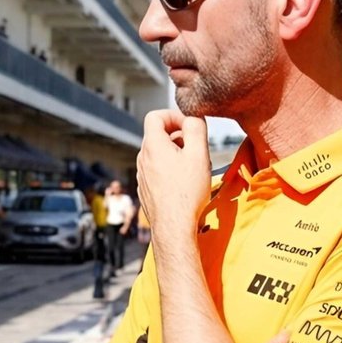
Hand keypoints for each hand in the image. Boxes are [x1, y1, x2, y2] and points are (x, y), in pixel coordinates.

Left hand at [136, 110, 209, 238]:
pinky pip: (157, 170)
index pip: (155, 116)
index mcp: (152, 145)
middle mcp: (142, 158)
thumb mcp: (199, 154)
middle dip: (179, 136)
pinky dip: (170, 169)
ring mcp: (142, 174)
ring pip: (158, 153)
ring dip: (176, 153)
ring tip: (193, 168)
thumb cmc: (186, 192)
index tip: (189, 126)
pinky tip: (184, 183)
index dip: (174, 115)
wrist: (173, 226)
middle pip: (158, 134)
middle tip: (197, 149)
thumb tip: (193, 117)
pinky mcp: (145, 188)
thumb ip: (196, 128)